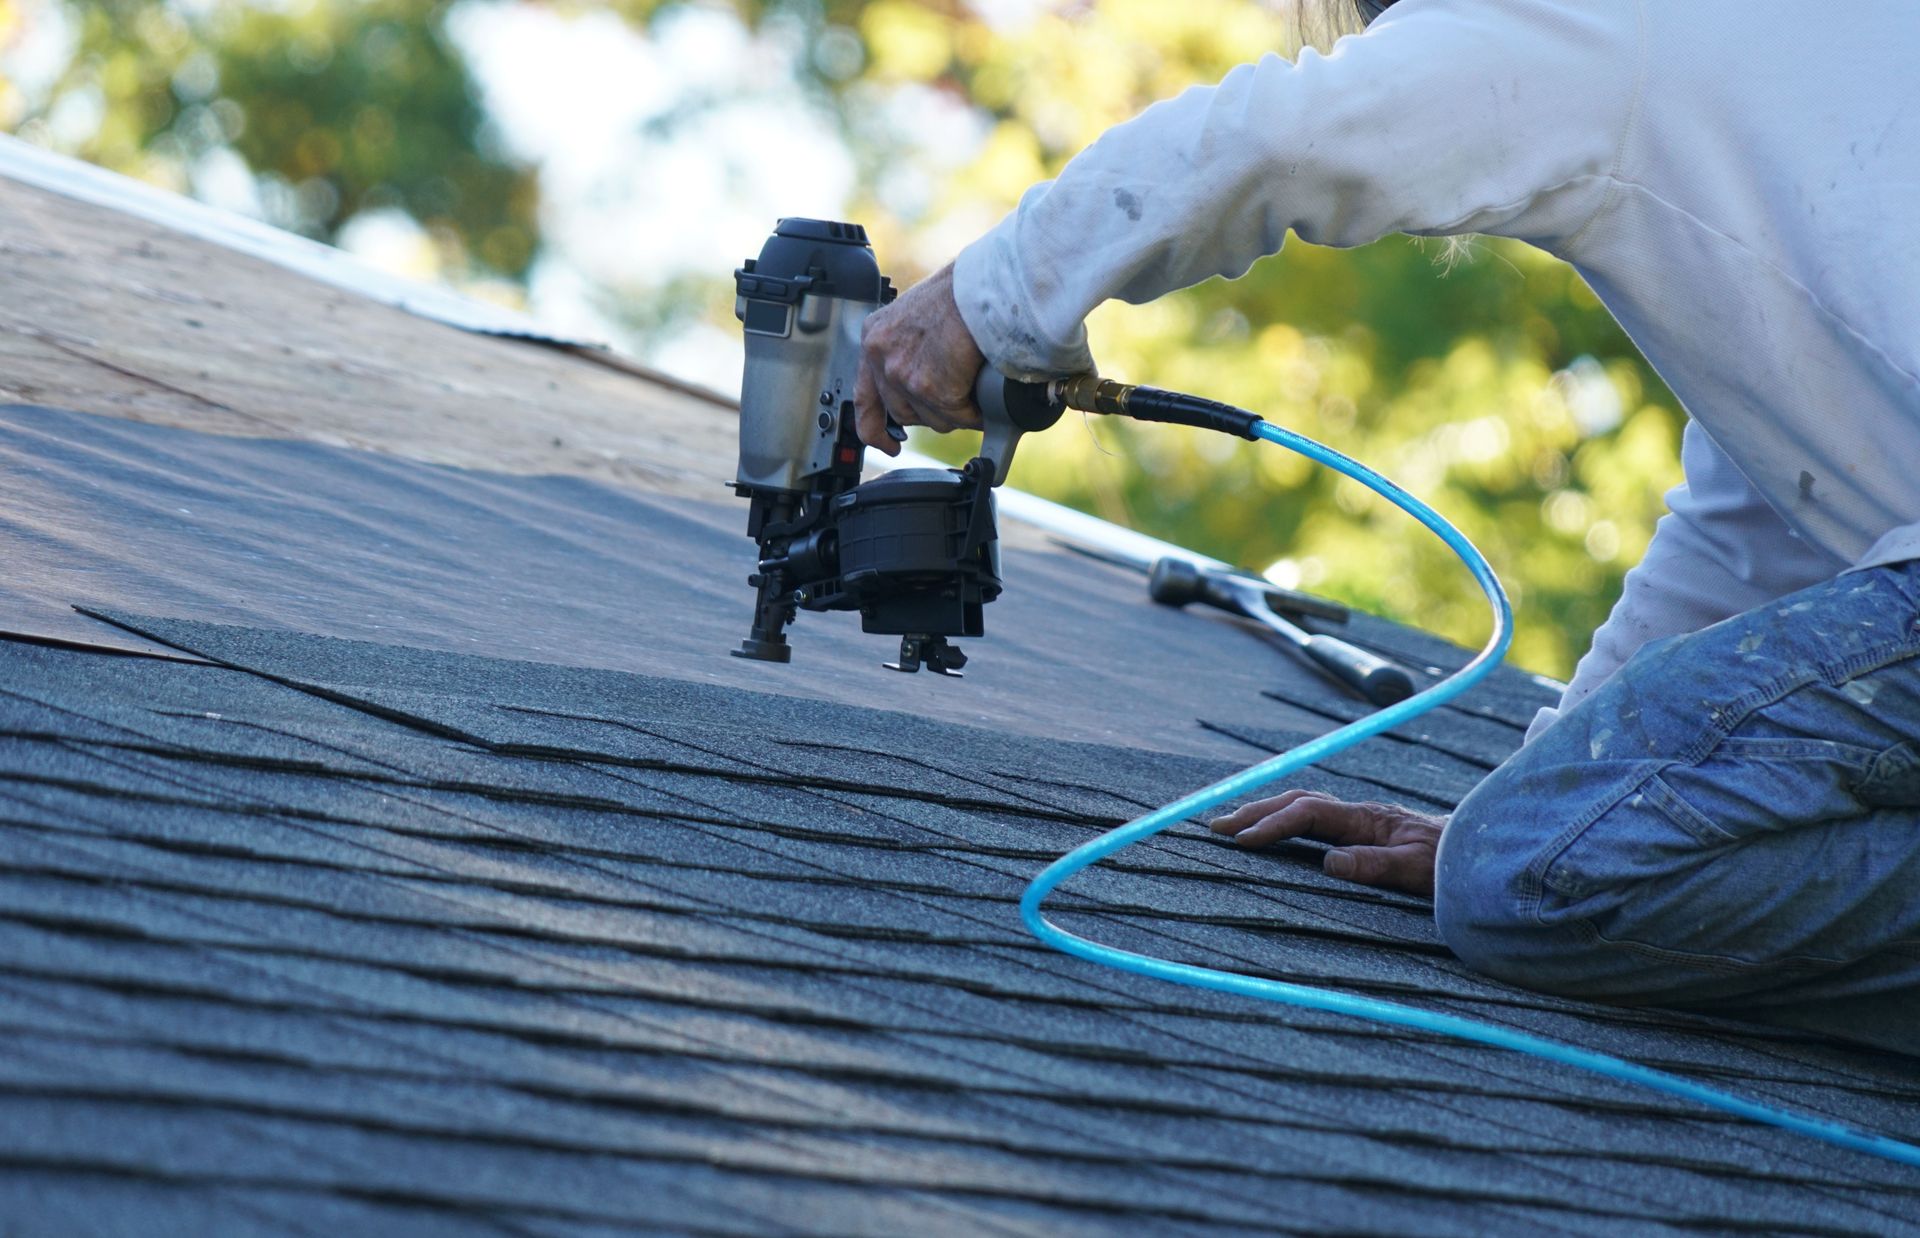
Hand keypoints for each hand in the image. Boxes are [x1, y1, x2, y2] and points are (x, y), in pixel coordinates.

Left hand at [854, 261, 985, 454]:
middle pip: (903, 413)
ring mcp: (903, 373)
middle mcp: (881, 355)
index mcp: (875, 336)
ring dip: (956, 414)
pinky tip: (985, 399)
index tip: (888, 445)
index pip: (864, 397)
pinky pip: (957, 417)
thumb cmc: (963, 293)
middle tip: (956, 405)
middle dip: (932, 414)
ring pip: (932, 419)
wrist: (984, 285)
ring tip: (976, 392)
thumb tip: (927, 379)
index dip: (874, 429)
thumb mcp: (918, 318)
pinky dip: (975, 413)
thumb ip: (911, 349)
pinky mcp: (931, 387)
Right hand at [1208, 790, 1443, 896]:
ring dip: (1267, 811)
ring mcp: (1362, 818)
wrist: (1483, 851)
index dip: (1273, 824)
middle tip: (1216, 826)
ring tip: (1233, 825)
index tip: (1242, 841)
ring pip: (1304, 804)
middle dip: (1255, 811)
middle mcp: (1360, 812)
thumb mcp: (1417, 871)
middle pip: (1297, 800)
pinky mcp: (1365, 828)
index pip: (1308, 814)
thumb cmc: (1453, 864)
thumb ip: (1376, 865)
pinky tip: (1275, 830)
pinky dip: (1286, 818)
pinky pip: (1315, 817)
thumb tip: (1329, 862)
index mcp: (1367, 819)